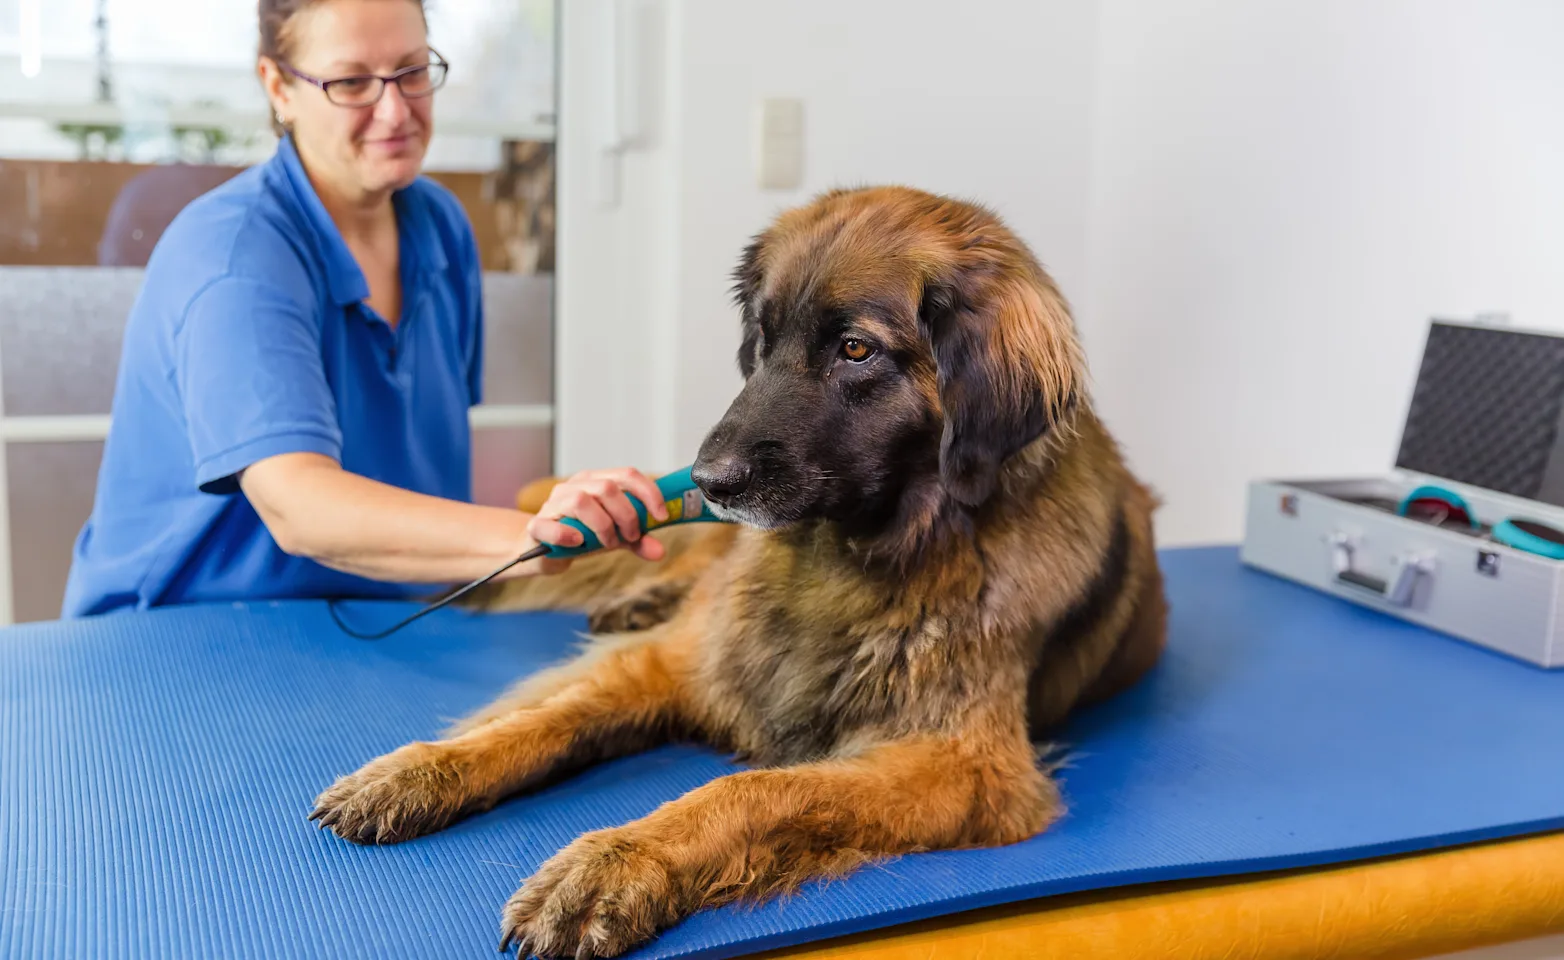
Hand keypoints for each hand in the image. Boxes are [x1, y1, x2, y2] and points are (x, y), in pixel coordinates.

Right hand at [527, 468, 668, 568]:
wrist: (543, 551)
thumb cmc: (580, 536)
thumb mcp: (613, 536)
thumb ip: (636, 541)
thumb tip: (659, 551)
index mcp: (595, 481)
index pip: (626, 474)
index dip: (648, 493)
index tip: (661, 516)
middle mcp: (574, 486)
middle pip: (607, 487)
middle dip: (627, 515)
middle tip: (631, 537)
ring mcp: (553, 504)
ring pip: (581, 500)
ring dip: (603, 526)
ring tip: (608, 543)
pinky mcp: (536, 526)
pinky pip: (550, 525)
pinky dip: (567, 534)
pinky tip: (578, 543)